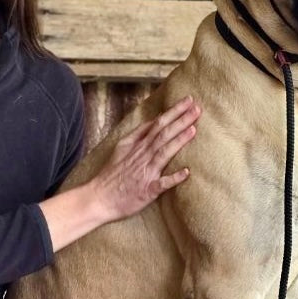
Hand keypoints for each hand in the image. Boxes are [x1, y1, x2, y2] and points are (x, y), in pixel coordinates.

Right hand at [90, 96, 200, 222]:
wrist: (100, 198)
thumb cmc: (112, 174)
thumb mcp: (122, 148)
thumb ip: (138, 134)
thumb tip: (154, 120)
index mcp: (137, 145)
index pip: (158, 124)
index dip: (173, 112)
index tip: (188, 101)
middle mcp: (142, 156)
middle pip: (163, 134)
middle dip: (181, 120)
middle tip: (197, 108)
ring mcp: (146, 173)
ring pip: (164, 152)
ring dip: (179, 141)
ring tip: (193, 129)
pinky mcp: (148, 190)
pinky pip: (162, 184)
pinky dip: (174, 178)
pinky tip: (186, 172)